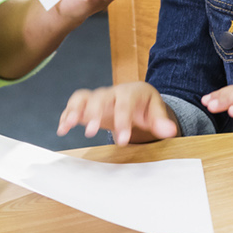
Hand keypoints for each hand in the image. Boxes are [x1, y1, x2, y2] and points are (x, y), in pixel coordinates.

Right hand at [57, 82, 179, 143]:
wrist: (136, 97)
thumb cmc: (146, 105)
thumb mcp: (156, 111)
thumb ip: (161, 121)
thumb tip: (170, 131)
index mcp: (130, 92)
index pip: (125, 104)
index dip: (123, 121)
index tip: (122, 140)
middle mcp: (111, 92)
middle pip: (100, 97)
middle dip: (95, 113)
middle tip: (91, 133)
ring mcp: (98, 97)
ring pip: (84, 98)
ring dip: (74, 110)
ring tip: (68, 125)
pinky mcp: (88, 105)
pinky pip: (75, 105)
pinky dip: (67, 115)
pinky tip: (62, 129)